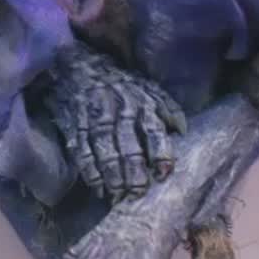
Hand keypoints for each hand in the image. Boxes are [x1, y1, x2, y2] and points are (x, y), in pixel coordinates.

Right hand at [51, 46, 186, 202]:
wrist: (79, 64)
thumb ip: (168, 108)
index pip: (154, 131)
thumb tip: (183, 131)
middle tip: (136, 194)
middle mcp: (120, 110)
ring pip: (105, 150)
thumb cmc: (120, 83)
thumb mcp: (148, 87)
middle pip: (128, 146)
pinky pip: (82, 149)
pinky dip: (89, 169)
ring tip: (117, 195)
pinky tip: (96, 186)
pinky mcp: (75, 123)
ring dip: (112, 175)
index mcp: (142, 103)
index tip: (162, 175)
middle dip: (133, 173)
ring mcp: (95, 117)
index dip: (160, 154)